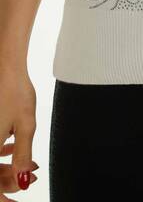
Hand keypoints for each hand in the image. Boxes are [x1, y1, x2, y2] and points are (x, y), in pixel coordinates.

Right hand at [0, 65, 38, 200]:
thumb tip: (24, 181)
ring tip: (28, 164)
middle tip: (29, 179)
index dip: (3, 197)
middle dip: (7, 181)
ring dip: (5, 168)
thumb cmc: (14, 90)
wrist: (4, 64)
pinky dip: (0, 153)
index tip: (17, 200)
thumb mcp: (26, 125)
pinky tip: (12, 147)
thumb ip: (23, 156)